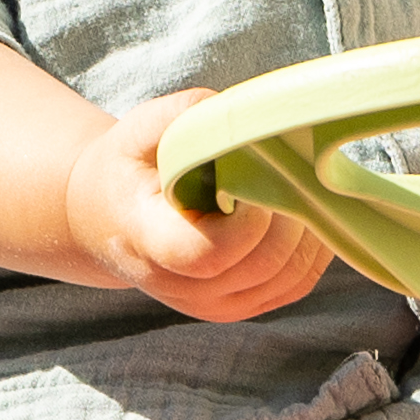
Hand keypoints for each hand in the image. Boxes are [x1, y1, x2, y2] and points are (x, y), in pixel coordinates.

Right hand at [68, 88, 336, 320]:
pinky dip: (312, 250)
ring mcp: (210, 304)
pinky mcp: (236, 306)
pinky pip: (294, 285)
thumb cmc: (127, 169)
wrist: (107, 221)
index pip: (208, 254)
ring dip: (308, 232)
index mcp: (148, 241)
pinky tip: (304, 213)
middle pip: (259, 265)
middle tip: (292, 173)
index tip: (254, 180)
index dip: (247, 223)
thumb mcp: (135, 131)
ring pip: (286, 278)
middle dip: (289, 216)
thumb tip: (245, 112)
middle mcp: (179, 285)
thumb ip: (183, 115)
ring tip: (301, 188)